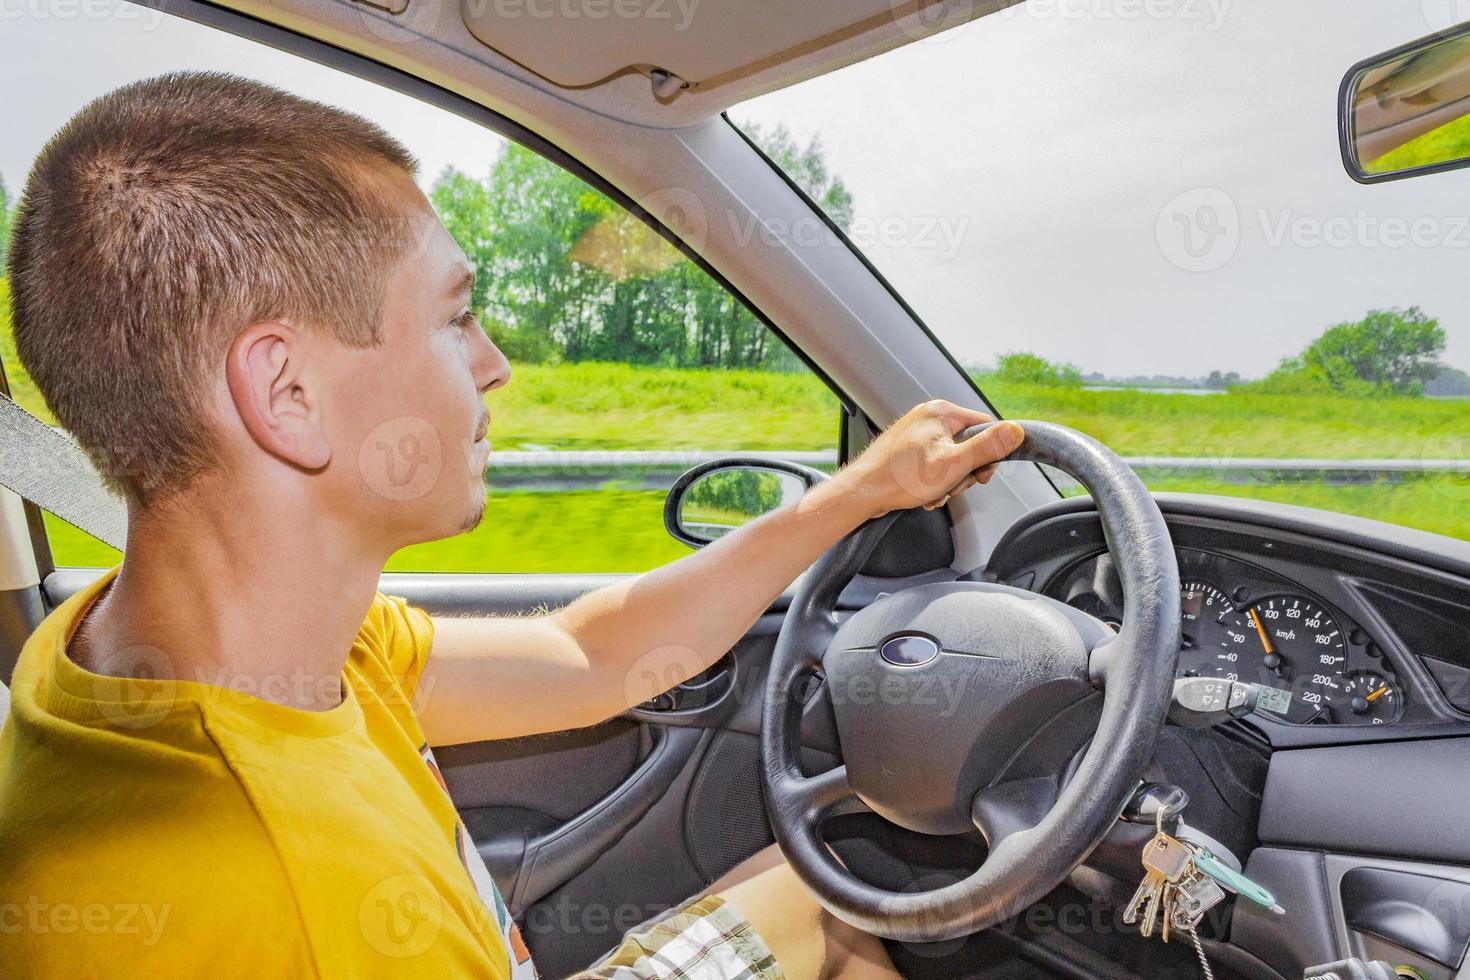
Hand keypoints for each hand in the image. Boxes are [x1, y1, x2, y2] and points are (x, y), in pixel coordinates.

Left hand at [834, 400, 1025, 519]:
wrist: (861, 493)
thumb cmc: (901, 478)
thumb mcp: (954, 464)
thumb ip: (987, 447)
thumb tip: (1016, 431)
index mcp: (941, 412)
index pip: (985, 427)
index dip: (989, 455)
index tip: (981, 476)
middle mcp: (928, 416)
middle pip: (968, 444)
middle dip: (964, 472)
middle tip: (953, 487)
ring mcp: (916, 432)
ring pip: (951, 458)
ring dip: (949, 481)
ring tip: (935, 494)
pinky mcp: (907, 449)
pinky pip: (933, 463)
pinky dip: (934, 482)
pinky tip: (925, 496)